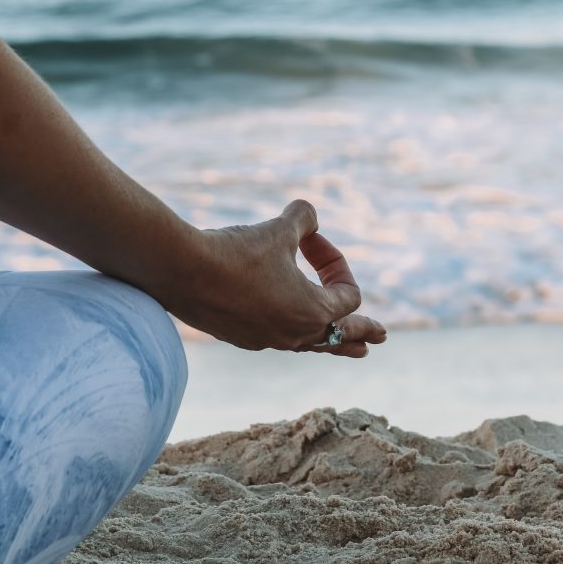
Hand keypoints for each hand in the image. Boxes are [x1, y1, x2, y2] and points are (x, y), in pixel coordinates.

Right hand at [155, 200, 386, 357]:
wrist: (182, 272)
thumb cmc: (236, 251)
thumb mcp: (278, 228)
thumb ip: (304, 219)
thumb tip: (310, 215)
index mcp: (313, 312)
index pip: (347, 295)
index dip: (336, 262)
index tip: (311, 239)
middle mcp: (294, 335)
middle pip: (340, 337)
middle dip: (362, 332)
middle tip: (380, 337)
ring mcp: (267, 340)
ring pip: (310, 345)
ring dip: (331, 341)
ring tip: (352, 349)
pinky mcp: (241, 338)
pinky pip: (277, 338)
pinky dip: (291, 330)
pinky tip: (287, 328)